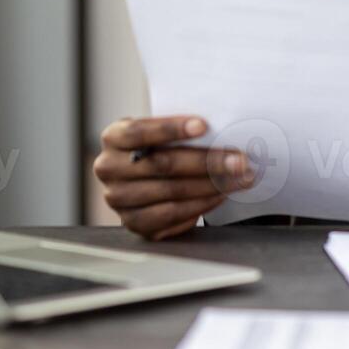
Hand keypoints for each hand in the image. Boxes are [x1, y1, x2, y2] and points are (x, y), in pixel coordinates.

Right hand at [94, 116, 253, 239]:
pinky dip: (202, 204)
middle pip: (162, 164)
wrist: (145, 176)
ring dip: (212, 185)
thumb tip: (221, 130)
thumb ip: (178, 130)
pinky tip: (221, 194)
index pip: (139, 132)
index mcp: (113, 138)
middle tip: (240, 160)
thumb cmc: (158, 147)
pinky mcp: (135, 223)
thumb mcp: (158, 131)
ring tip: (239, 178)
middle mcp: (108, 169)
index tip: (204, 125)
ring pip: (171, 192)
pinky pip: (173, 215)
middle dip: (207, 162)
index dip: (171, 129)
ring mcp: (119, 200)